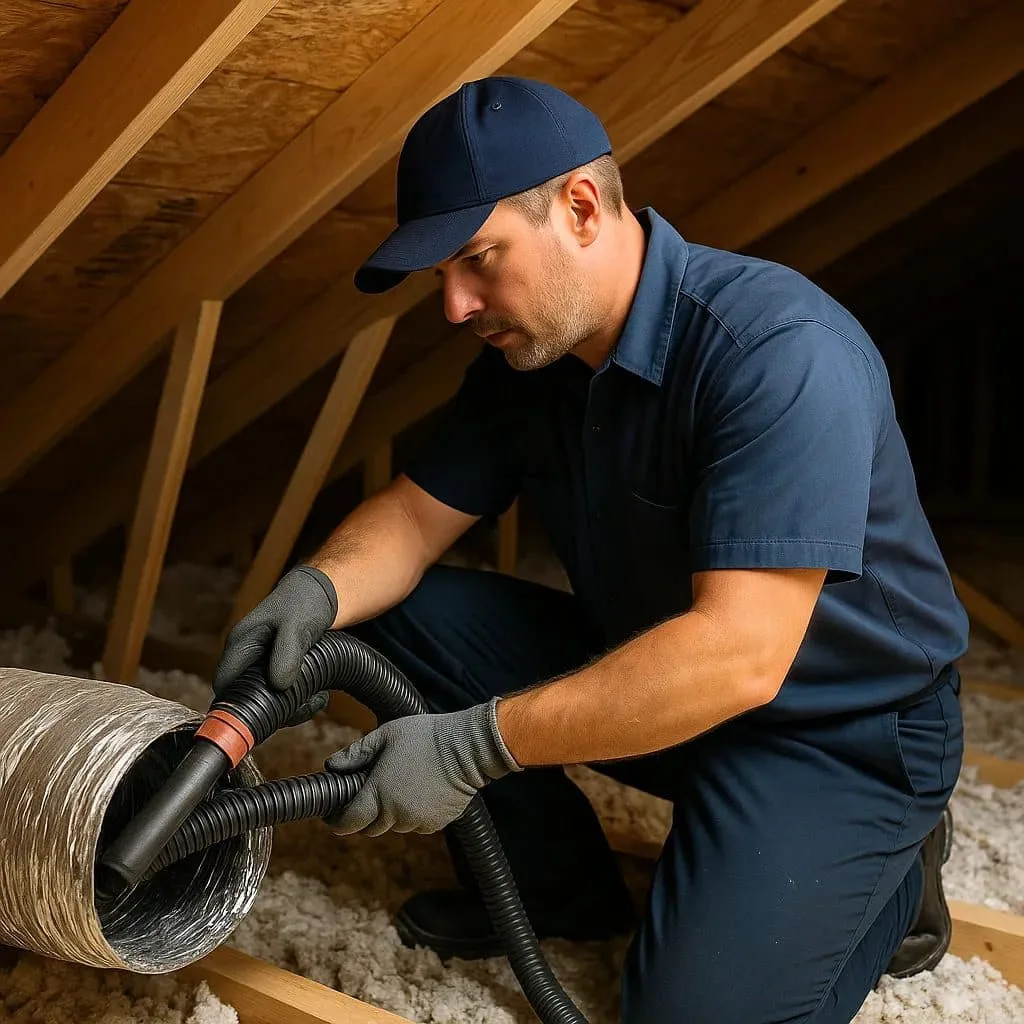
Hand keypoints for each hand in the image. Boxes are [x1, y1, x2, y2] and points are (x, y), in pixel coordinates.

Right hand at [213, 564, 337, 698]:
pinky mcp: (280, 670)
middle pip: (247, 698)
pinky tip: (320, 696)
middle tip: (305, 706)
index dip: (238, 705)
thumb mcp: (296, 625)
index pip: (224, 685)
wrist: (323, 593)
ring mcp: (263, 665)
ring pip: (268, 700)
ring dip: (292, 708)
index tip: (268, 716)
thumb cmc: (305, 602)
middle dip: (275, 711)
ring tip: (318, 699)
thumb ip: (287, 654)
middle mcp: (247, 657)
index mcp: (240, 644)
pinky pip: (283, 695)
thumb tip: (278, 685)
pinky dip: (300, 701)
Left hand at [323, 698, 520, 836]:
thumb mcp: (385, 735)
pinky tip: (419, 790)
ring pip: (394, 826)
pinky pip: (416, 825)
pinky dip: (412, 814)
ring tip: (398, 785)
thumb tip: (332, 766)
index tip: (332, 814)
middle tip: (367, 791)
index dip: (337, 821)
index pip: (348, 823)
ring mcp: (417, 822)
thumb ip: (356, 752)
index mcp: (378, 794)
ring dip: (390, 813)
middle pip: (370, 828)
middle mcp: (396, 814)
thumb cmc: (425, 736)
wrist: (467, 747)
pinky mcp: (436, 824)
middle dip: (364, 814)